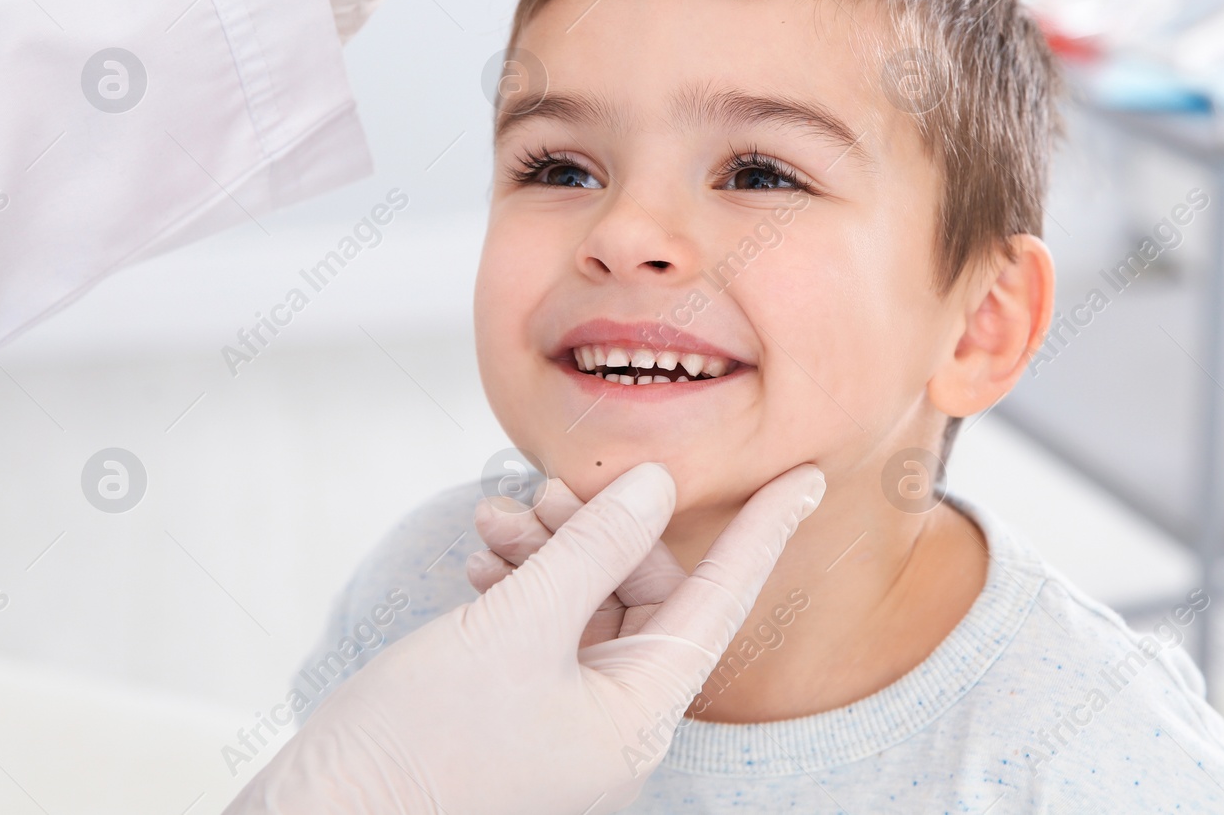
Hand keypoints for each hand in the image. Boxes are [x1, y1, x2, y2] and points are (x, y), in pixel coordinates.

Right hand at [225, 461, 824, 814]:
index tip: (808, 475)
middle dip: (598, 532)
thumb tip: (657, 488)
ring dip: (547, 554)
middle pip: (642, 598)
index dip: (763, 533)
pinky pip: (543, 638)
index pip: (720, 603)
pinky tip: (482, 564)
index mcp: (638, 716)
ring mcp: (566, 728)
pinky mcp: (518, 722)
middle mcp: (614, 726)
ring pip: (584, 611)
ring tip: (495, 520)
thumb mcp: (513, 628)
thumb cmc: (415, 748)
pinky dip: (519, 591)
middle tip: (547, 487)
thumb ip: (591, 550)